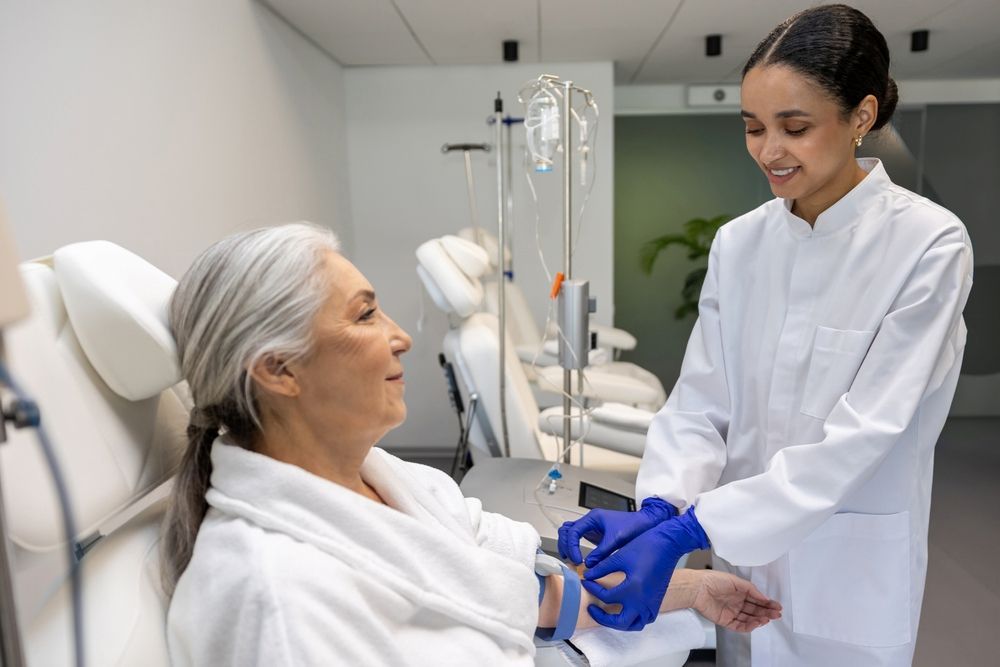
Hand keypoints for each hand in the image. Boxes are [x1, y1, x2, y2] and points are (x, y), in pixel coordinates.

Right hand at [557, 497, 676, 565]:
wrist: (646, 524)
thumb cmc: (634, 526)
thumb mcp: (617, 540)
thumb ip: (602, 552)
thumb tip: (589, 565)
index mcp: (593, 518)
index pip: (573, 531)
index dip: (572, 546)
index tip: (578, 560)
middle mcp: (590, 521)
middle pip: (566, 530)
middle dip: (565, 545)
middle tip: (572, 560)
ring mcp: (591, 528)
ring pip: (570, 533)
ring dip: (567, 545)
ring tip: (571, 559)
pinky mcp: (595, 535)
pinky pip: (578, 539)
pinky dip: (574, 547)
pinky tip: (578, 558)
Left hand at [581, 508, 709, 630]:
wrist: (668, 543)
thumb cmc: (646, 546)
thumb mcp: (620, 556)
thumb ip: (602, 569)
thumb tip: (588, 576)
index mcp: (633, 589)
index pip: (606, 597)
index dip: (593, 589)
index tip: (586, 581)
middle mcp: (643, 601)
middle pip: (619, 622)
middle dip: (603, 618)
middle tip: (592, 608)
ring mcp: (652, 603)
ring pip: (634, 624)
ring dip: (619, 623)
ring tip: (607, 614)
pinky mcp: (657, 601)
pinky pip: (645, 619)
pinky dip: (634, 619)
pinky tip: (625, 610)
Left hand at [690, 570, 781, 632]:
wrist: (698, 588)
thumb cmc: (714, 580)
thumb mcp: (736, 581)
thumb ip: (751, 589)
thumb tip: (764, 597)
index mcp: (739, 592)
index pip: (756, 599)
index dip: (767, 603)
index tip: (777, 606)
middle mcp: (736, 602)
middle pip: (755, 610)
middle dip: (766, 612)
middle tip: (776, 614)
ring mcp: (731, 612)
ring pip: (749, 619)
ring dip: (759, 619)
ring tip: (767, 619)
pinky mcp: (725, 621)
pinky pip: (739, 626)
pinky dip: (749, 626)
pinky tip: (756, 623)